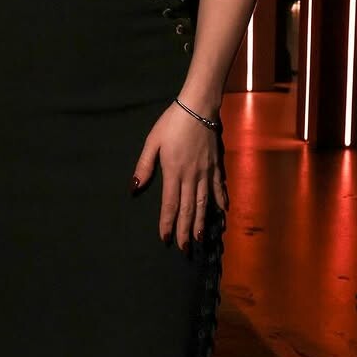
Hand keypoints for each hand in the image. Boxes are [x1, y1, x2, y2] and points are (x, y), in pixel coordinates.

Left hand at [131, 102, 227, 251]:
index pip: (170, 204)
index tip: (166, 239)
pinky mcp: (216, 165)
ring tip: (201, 239)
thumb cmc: (172, 122)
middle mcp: (191, 176)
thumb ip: (144, 166)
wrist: (199, 107)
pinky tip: (222, 212)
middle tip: (184, 249)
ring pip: (204, 203)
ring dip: (202, 222)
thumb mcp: (152, 141)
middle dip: (186, 230)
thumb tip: (134, 188)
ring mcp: (206, 172)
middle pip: (188, 209)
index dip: (168, 223)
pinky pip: (219, 187)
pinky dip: (221, 201)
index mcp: (173, 172)